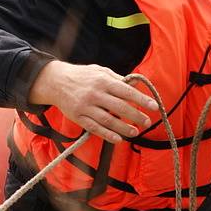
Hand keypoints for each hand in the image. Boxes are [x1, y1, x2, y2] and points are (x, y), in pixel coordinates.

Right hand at [29, 60, 158, 142]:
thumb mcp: (101, 71)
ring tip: (135, 132)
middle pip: (120, 107)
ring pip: (108, 120)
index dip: (142, 99)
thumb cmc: (83, 76)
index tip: (154, 106)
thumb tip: (137, 84)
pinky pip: (94, 128)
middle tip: (148, 122)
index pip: (126, 91)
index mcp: (103, 81)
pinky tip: (118, 139)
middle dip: (136, 116)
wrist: (55, 81)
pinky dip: (107, 135)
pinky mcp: (78, 117)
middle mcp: (95, 94)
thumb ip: (119, 79)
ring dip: (123, 128)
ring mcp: (86, 106)